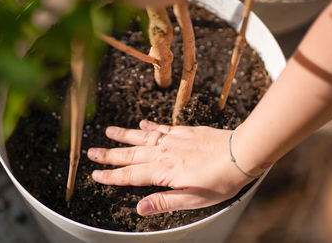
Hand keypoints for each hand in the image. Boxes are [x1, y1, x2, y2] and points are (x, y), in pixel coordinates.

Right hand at [88, 120, 252, 215]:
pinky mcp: (184, 132)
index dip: (111, 176)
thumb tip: (139, 208)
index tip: (96, 175)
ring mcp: (173, 140)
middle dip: (109, 155)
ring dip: (124, 136)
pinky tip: (142, 124)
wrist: (240, 152)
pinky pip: (161, 129)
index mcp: (164, 172)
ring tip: (108, 132)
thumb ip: (165, 202)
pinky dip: (149, 127)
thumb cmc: (221, 180)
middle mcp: (164, 154)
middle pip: (131, 155)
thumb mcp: (194, 200)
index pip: (131, 175)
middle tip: (91, 152)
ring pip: (142, 138)